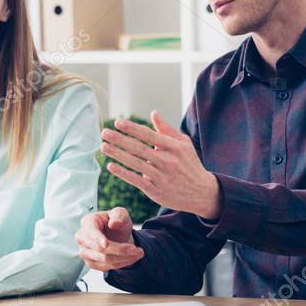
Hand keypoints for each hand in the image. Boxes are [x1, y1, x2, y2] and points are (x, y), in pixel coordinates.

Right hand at [76, 207, 143, 270]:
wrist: (115, 234)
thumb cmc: (115, 222)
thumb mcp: (120, 213)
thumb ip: (119, 215)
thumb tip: (113, 224)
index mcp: (87, 222)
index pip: (90, 233)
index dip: (98, 239)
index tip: (106, 244)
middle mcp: (82, 238)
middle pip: (100, 249)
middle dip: (121, 250)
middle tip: (138, 249)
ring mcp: (84, 252)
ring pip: (104, 260)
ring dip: (124, 258)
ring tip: (138, 253)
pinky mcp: (91, 263)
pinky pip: (106, 267)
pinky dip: (121, 264)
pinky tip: (131, 258)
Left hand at [100, 110, 221, 218]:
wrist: (202, 193)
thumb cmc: (190, 164)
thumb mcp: (184, 145)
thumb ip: (167, 130)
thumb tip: (153, 113)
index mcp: (174, 147)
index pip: (149, 135)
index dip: (132, 128)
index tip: (117, 122)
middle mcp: (168, 161)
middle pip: (139, 148)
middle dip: (120, 139)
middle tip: (104, 132)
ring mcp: (162, 177)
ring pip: (136, 164)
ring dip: (118, 154)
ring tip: (103, 146)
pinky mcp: (157, 191)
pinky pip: (137, 180)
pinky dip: (123, 173)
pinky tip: (111, 166)